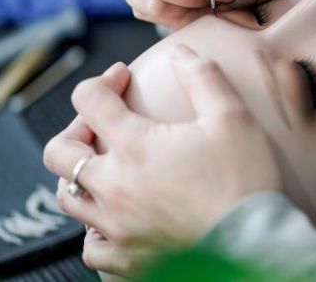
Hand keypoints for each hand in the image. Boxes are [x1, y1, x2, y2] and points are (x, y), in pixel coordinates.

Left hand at [43, 47, 281, 276]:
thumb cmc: (245, 182)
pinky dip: (96, 230)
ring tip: (106, 170)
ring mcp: (115, 228)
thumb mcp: (232, 117)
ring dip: (80, 177)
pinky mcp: (126, 262)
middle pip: (59, 151)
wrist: (256, 246)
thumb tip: (181, 53)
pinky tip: (117, 220)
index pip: (88, 98)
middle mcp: (113, 187)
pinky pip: (91, 247)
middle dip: (76, 129)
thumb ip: (202, 77)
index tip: (122, 80)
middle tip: (102, 126)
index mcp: (134, 146)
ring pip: (69, 198)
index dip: (104, 80)